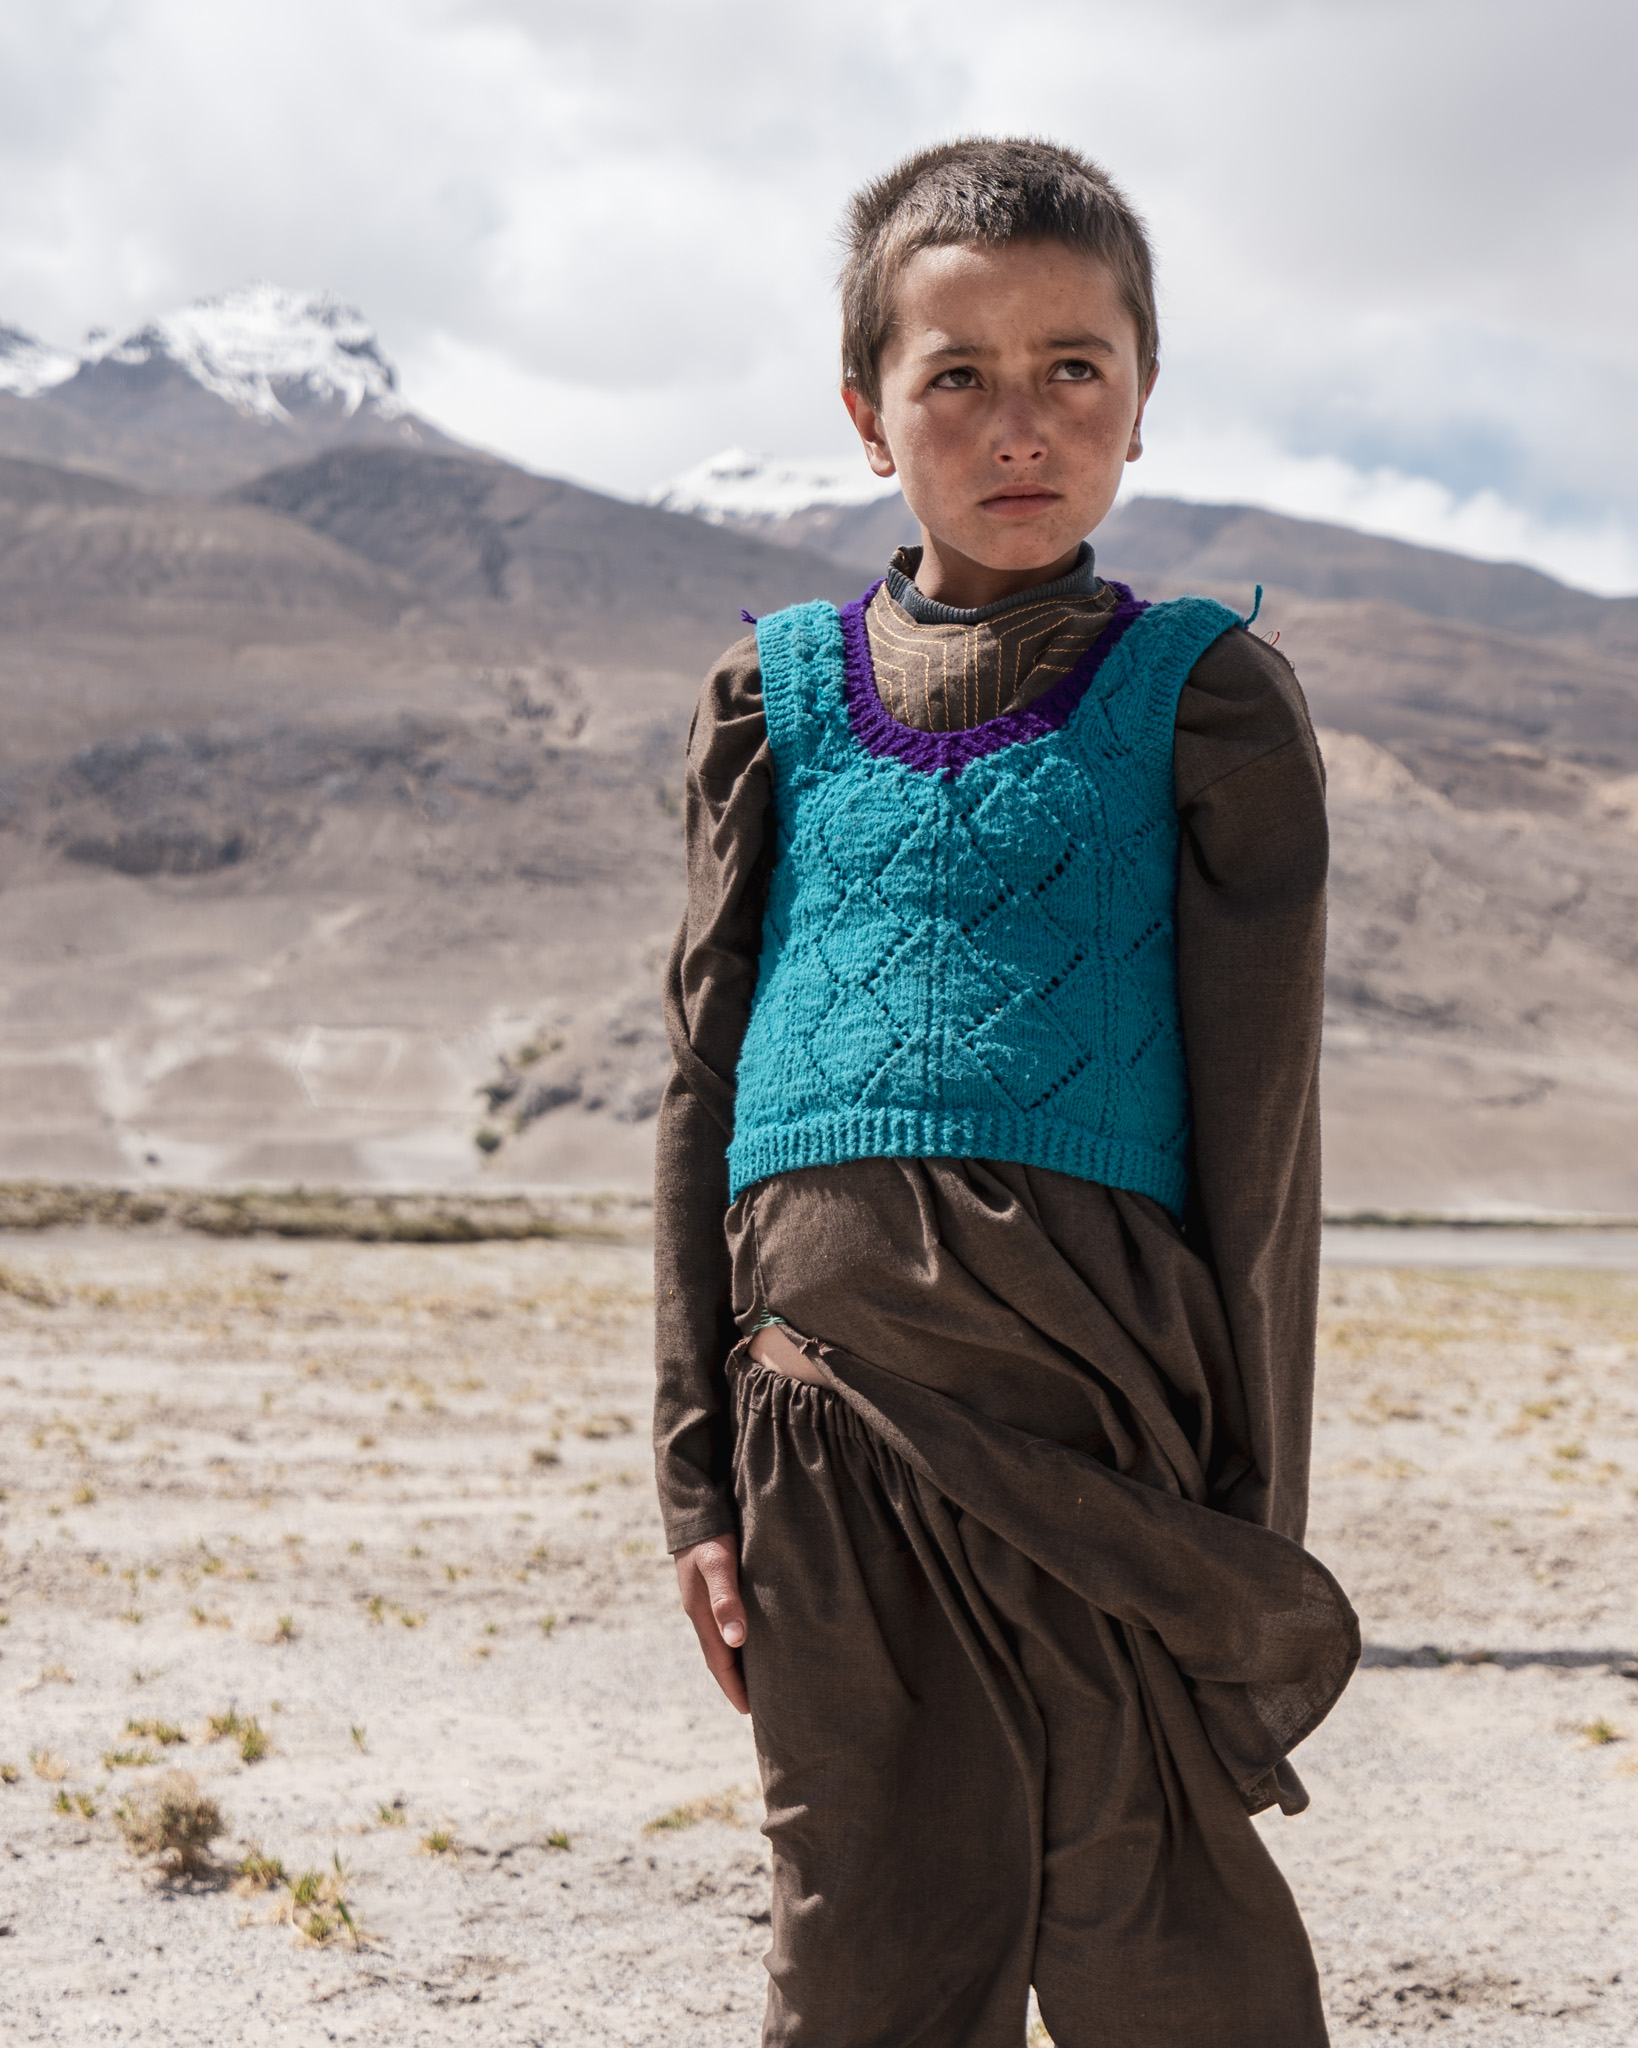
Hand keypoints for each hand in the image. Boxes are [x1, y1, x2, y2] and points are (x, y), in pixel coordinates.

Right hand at [674, 1534, 748, 1714]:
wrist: (692, 1505)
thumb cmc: (709, 1535)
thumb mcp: (718, 1564)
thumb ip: (726, 1599)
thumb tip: (736, 1640)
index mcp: (701, 1614)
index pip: (719, 1662)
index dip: (735, 1688)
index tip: (752, 1712)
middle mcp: (701, 1612)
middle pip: (720, 1656)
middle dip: (737, 1682)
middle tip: (762, 1705)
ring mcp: (705, 1599)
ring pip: (724, 1640)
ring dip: (738, 1662)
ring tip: (761, 1679)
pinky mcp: (713, 1586)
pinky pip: (726, 1622)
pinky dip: (738, 1639)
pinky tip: (753, 1637)